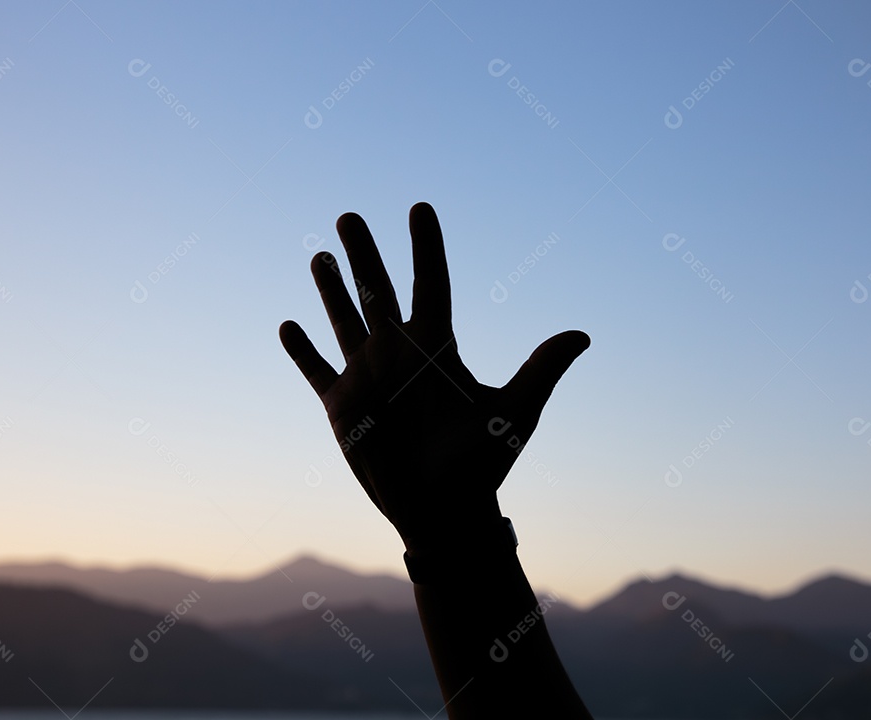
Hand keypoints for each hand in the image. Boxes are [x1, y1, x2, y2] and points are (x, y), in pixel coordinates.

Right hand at [280, 203, 588, 550]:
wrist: (444, 509)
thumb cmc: (483, 463)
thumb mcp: (514, 413)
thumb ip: (541, 370)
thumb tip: (583, 335)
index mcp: (439, 346)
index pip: (431, 282)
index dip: (426, 246)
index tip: (420, 208)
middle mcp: (400, 352)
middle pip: (378, 290)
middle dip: (364, 253)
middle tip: (349, 215)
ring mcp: (368, 376)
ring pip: (345, 320)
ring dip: (331, 290)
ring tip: (321, 256)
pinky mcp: (341, 405)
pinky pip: (316, 369)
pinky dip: (301, 350)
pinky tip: (288, 325)